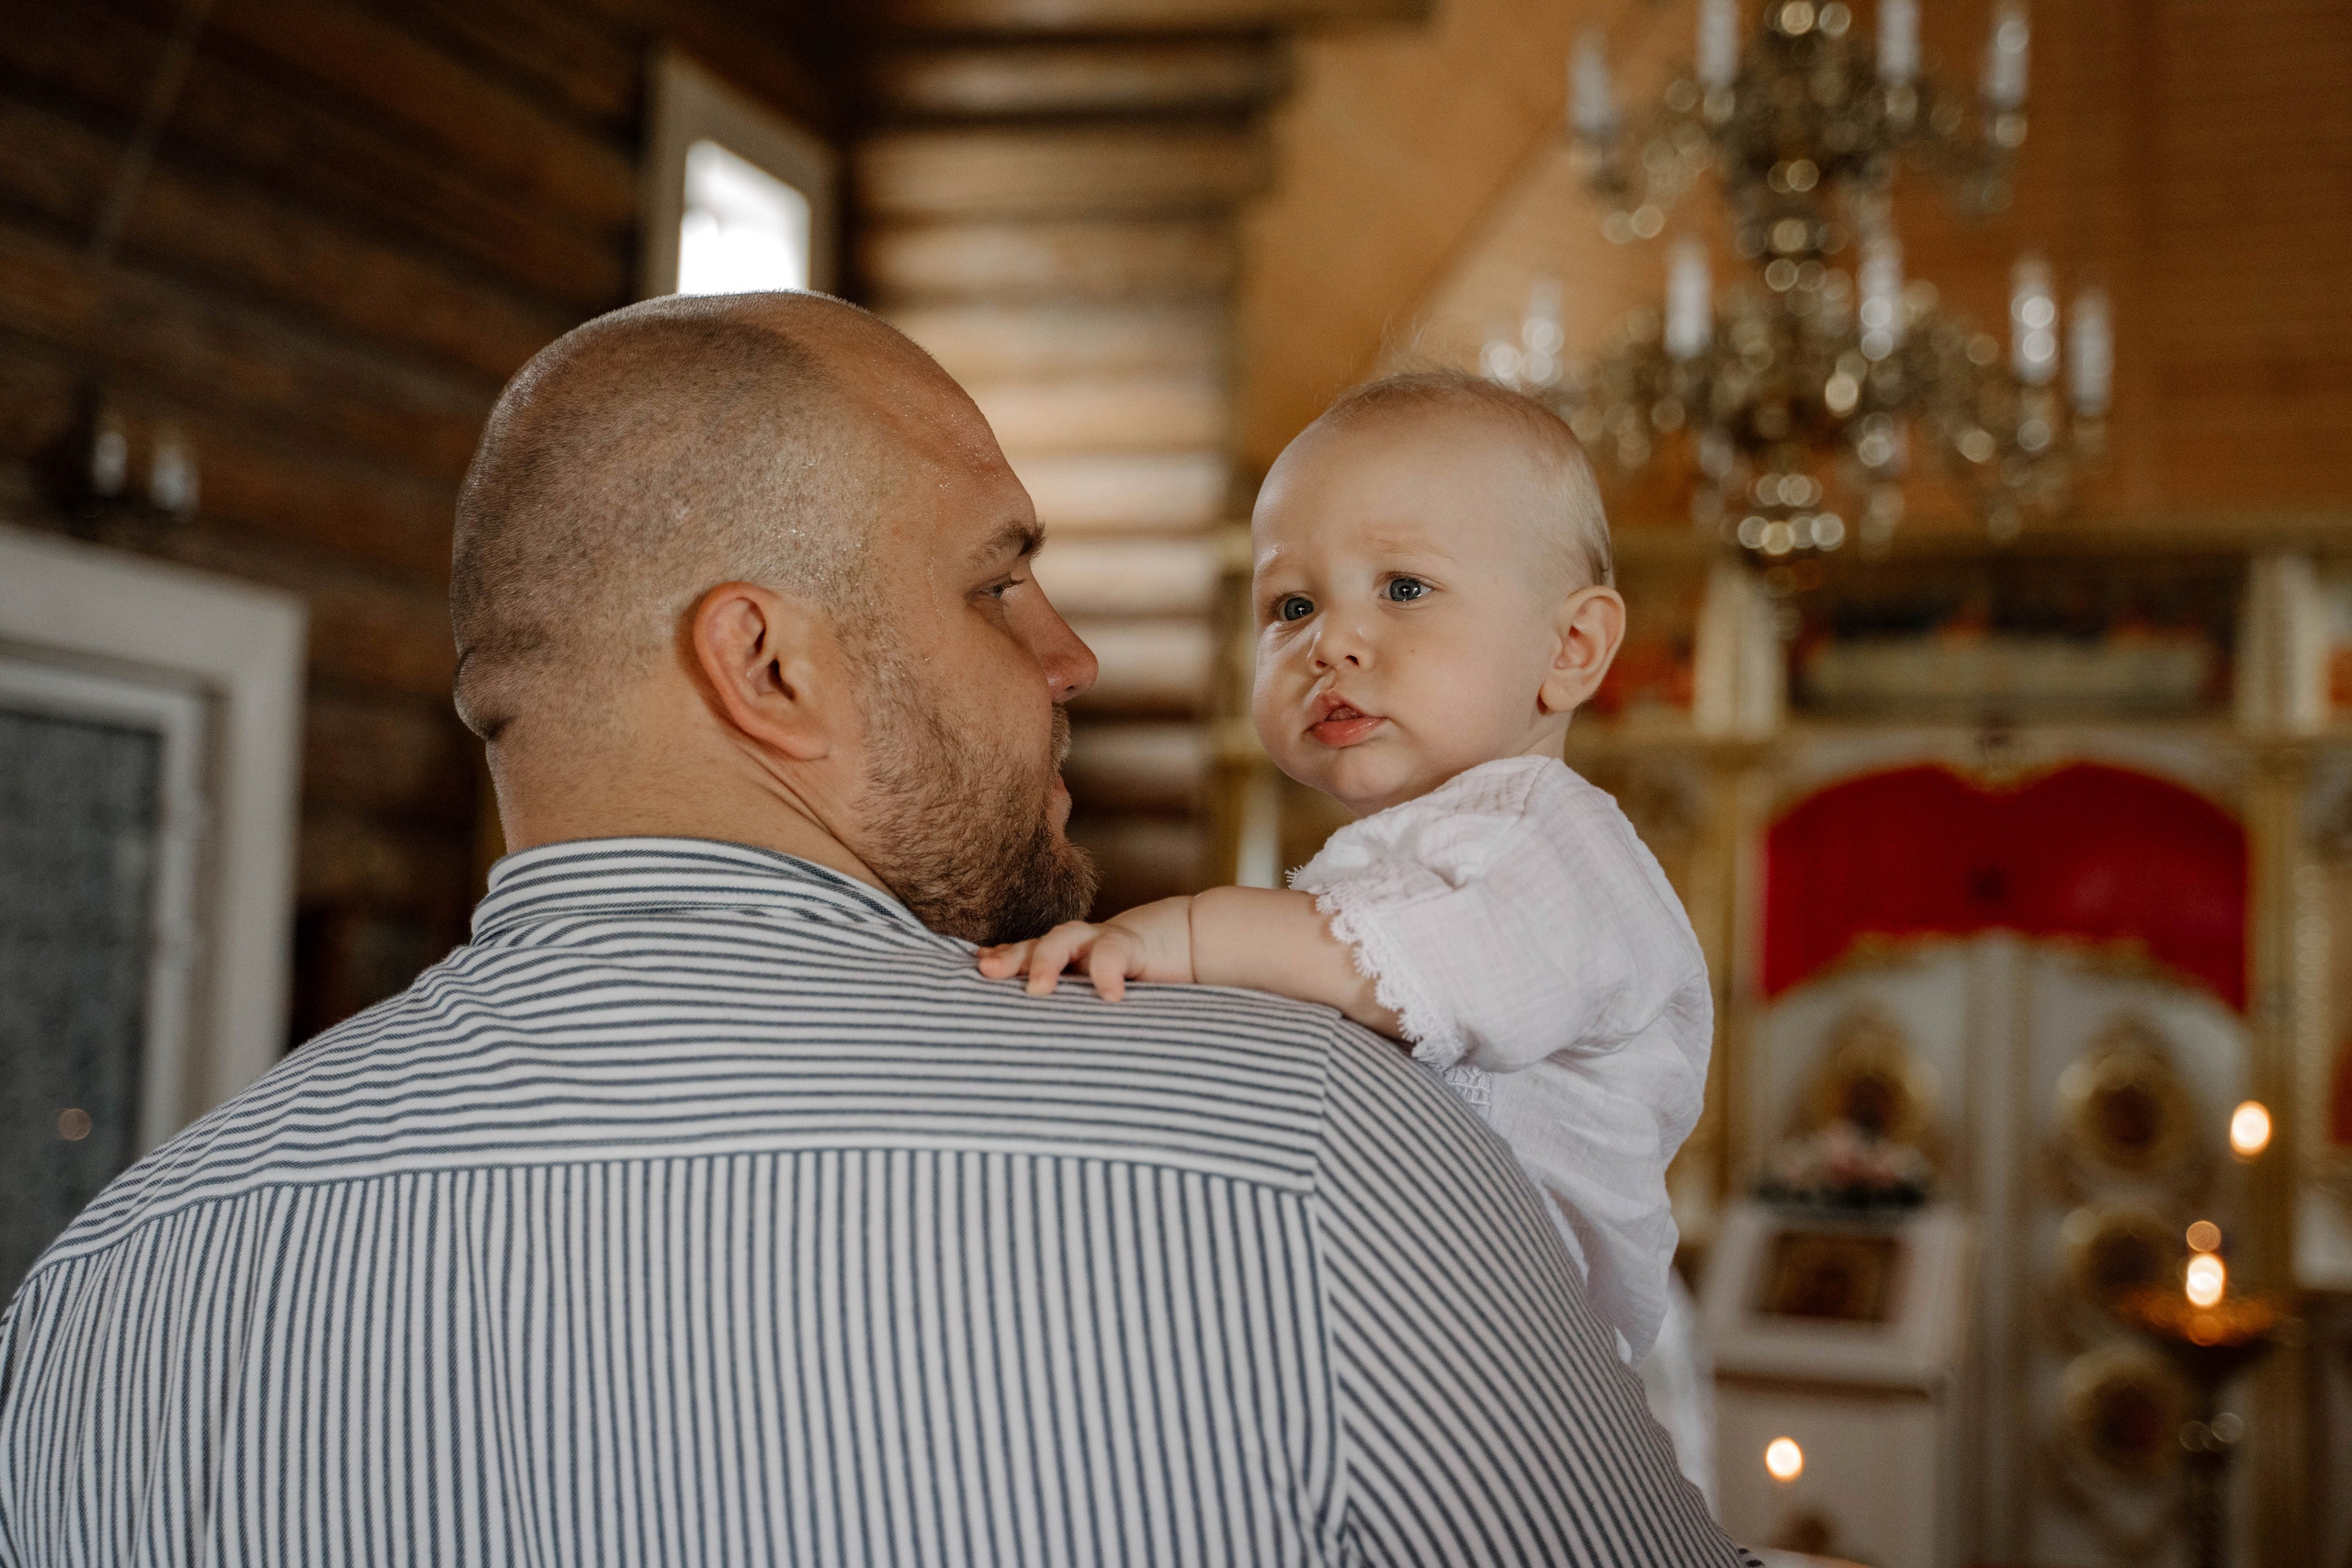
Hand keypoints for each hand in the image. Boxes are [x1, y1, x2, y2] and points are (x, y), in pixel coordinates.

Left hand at [976, 897, 1194, 1000]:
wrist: (1192, 941)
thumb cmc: (1143, 980)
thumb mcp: (1102, 1001)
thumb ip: (1076, 1019)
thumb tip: (1042, 1068)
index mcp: (1066, 963)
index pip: (1024, 957)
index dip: (1000, 960)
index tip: (975, 968)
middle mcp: (1078, 949)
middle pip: (1034, 945)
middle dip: (1010, 958)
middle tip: (987, 971)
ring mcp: (1102, 942)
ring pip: (1064, 939)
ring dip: (1047, 960)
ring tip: (1038, 989)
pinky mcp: (1133, 944)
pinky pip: (1114, 953)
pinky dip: (1107, 973)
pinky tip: (1110, 996)